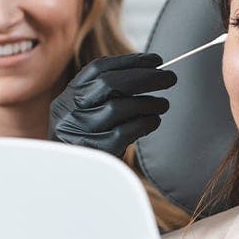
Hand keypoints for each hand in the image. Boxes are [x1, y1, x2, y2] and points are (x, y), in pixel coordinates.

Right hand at [49, 53, 175, 156]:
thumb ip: (108, 95)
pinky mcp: (94, 149)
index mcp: (68, 96)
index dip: (130, 62)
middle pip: (109, 83)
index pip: (98, 69)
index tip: (156, 60)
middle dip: (144, 77)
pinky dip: (144, 123)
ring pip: (118, 107)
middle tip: (170, 78)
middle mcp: (69, 110)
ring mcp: (79, 130)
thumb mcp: (87, 113)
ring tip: (163, 104)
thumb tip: (150, 72)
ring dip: (147, 103)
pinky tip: (154, 121)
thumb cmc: (88, 141)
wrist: (71, 178)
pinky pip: (124, 132)